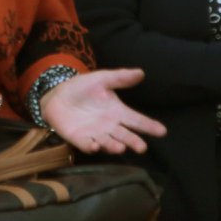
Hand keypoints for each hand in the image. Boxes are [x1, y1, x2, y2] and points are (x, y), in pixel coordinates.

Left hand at [40, 69, 166, 154]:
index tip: (162, 131)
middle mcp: (110, 126)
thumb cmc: (83, 88)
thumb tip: (141, 72)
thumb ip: (120, 78)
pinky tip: (95, 147)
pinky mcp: (80, 139)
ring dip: (114, 146)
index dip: (149, 126)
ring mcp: (96, 134)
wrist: (58, 95)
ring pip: (108, 143)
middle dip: (134, 142)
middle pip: (125, 136)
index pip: (137, 120)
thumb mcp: (102, 79)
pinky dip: (91, 147)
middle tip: (142, 147)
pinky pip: (87, 145)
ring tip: (120, 148)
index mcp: (118, 112)